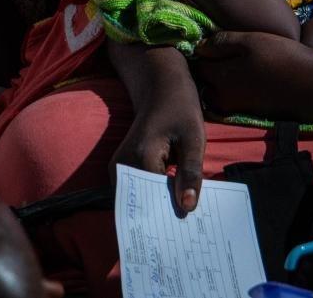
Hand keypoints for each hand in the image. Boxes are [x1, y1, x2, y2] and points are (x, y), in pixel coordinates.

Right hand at [112, 76, 204, 217]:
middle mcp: (123, 164)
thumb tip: (188, 208)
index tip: (190, 226)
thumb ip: (191, 172)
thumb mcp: (194, 137)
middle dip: (164, 215)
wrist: (159, 87)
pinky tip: (170, 198)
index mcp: (142, 156)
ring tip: (180, 213)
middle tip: (188, 226)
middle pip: (144, 203)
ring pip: (140, 199)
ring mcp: (118, 167)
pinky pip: (137, 190)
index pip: (156, 200)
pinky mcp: (119, 168)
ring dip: (158, 207)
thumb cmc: (180, 108)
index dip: (173, 213)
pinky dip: (153, 197)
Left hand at [190, 31, 312, 119]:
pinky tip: (243, 76)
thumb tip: (200, 47)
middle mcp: (224, 97)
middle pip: (203, 84)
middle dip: (203, 71)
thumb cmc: (281, 57)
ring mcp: (237, 107)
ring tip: (226, 64)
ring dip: (216, 82)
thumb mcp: (251, 41)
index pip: (196, 66)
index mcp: (220, 78)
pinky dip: (230, 90)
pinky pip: (231, 100)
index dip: (198, 53)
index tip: (201, 43)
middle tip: (212, 54)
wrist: (312, 85)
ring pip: (216, 94)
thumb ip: (222, 43)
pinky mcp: (251, 112)